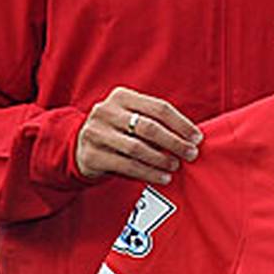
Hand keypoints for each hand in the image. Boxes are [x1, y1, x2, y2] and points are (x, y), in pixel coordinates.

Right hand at [75, 86, 202, 184]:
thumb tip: (190, 137)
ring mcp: (96, 133)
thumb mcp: (131, 116)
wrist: (77, 145)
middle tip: (191, 153)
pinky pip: (127, 166)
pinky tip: (162, 177)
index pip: (159, 108)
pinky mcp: (92, 155)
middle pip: (150, 127)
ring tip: (176, 166)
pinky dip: (148, 173)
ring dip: (162, 159)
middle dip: (175, 142)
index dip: (182, 123)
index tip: (197, 137)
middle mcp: (107, 111)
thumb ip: (155, 121)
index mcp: (122, 96)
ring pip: (138, 148)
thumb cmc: (116, 130)